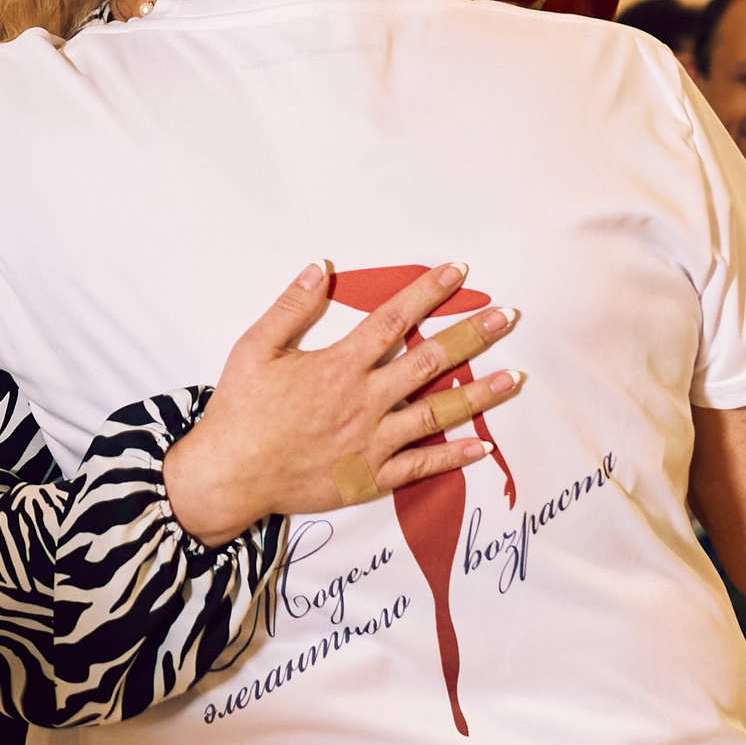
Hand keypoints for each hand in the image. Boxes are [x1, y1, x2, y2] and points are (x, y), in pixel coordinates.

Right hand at [163, 261, 523, 545]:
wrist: (230, 475)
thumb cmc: (240, 410)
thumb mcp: (254, 347)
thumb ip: (291, 306)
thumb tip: (320, 266)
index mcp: (340, 366)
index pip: (394, 320)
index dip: (428, 292)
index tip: (458, 271)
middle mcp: (365, 401)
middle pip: (431, 361)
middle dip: (473, 335)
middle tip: (507, 316)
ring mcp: (372, 442)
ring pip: (438, 414)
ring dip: (480, 395)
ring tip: (515, 377)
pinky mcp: (370, 477)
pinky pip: (421, 466)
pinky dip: (453, 457)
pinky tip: (482, 447)